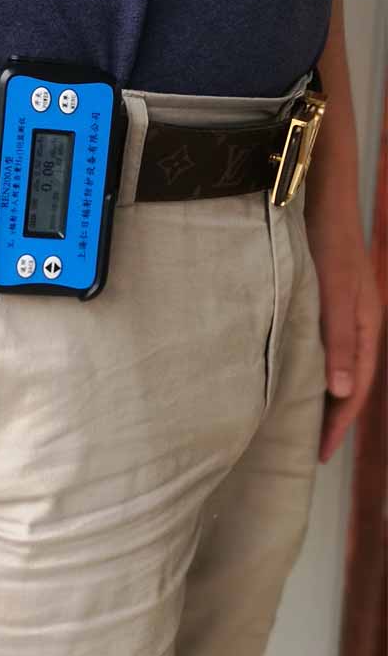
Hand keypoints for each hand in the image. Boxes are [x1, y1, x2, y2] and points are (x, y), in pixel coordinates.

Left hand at [306, 211, 383, 463]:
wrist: (321, 202)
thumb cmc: (329, 246)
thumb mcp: (336, 296)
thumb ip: (338, 342)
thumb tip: (342, 394)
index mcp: (365, 329)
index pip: (355, 389)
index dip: (339, 422)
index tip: (320, 453)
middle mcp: (356, 326)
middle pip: (347, 383)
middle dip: (331, 417)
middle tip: (308, 448)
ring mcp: (340, 315)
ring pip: (333, 366)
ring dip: (319, 394)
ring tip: (297, 422)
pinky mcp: (322, 303)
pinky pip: (319, 348)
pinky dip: (309, 368)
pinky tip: (291, 375)